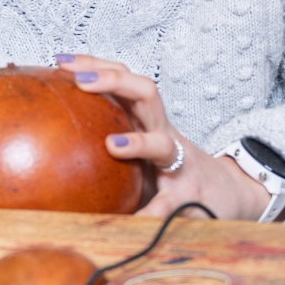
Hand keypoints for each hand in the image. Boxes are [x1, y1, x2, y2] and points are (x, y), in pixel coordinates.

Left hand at [57, 53, 270, 221]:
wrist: (233, 194)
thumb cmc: (175, 171)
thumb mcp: (146, 150)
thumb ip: (112, 142)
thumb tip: (51, 148)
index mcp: (150, 120)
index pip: (125, 80)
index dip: (96, 65)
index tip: (61, 60)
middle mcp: (165, 134)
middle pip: (146, 93)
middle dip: (114, 81)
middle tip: (82, 81)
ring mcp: (180, 164)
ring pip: (161, 144)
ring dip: (139, 143)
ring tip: (113, 145)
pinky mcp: (188, 198)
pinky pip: (166, 206)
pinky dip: (148, 215)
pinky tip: (129, 223)